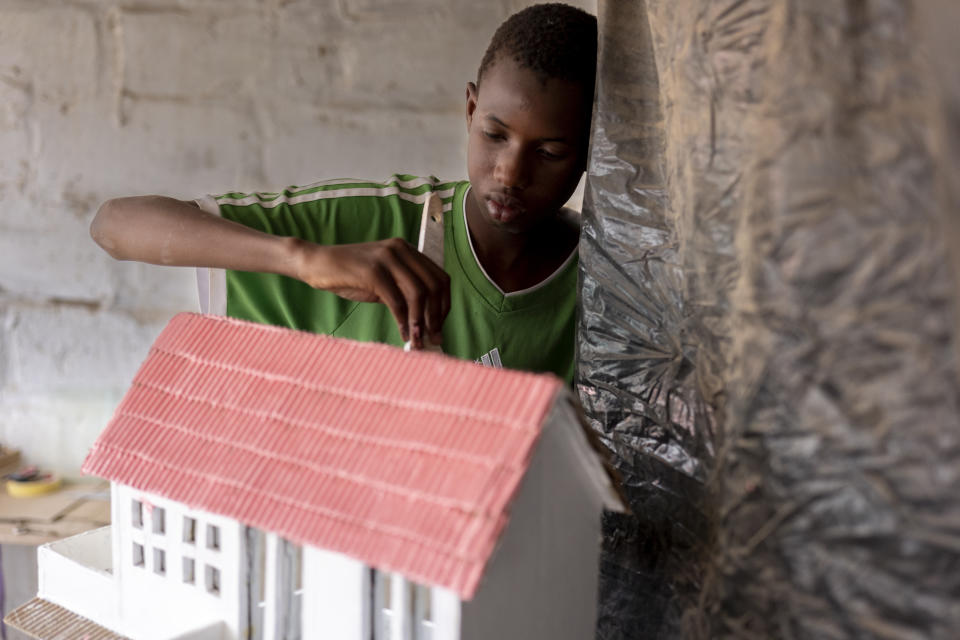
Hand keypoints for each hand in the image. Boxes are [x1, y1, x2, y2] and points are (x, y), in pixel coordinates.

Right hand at [293, 238, 449, 348]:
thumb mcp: (383, 279)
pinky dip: (403, 322)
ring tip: (419, 341)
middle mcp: (400, 250)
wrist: (316, 263)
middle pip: (434, 286)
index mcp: (407, 250)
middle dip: (436, 316)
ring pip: (418, 294)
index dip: (444, 305)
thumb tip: (427, 320)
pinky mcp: (373, 271)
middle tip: (434, 339)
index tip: (439, 326)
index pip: (440, 278)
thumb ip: (404, 291)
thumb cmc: (349, 275)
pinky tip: (403, 335)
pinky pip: (396, 301)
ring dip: (421, 322)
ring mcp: (387, 258)